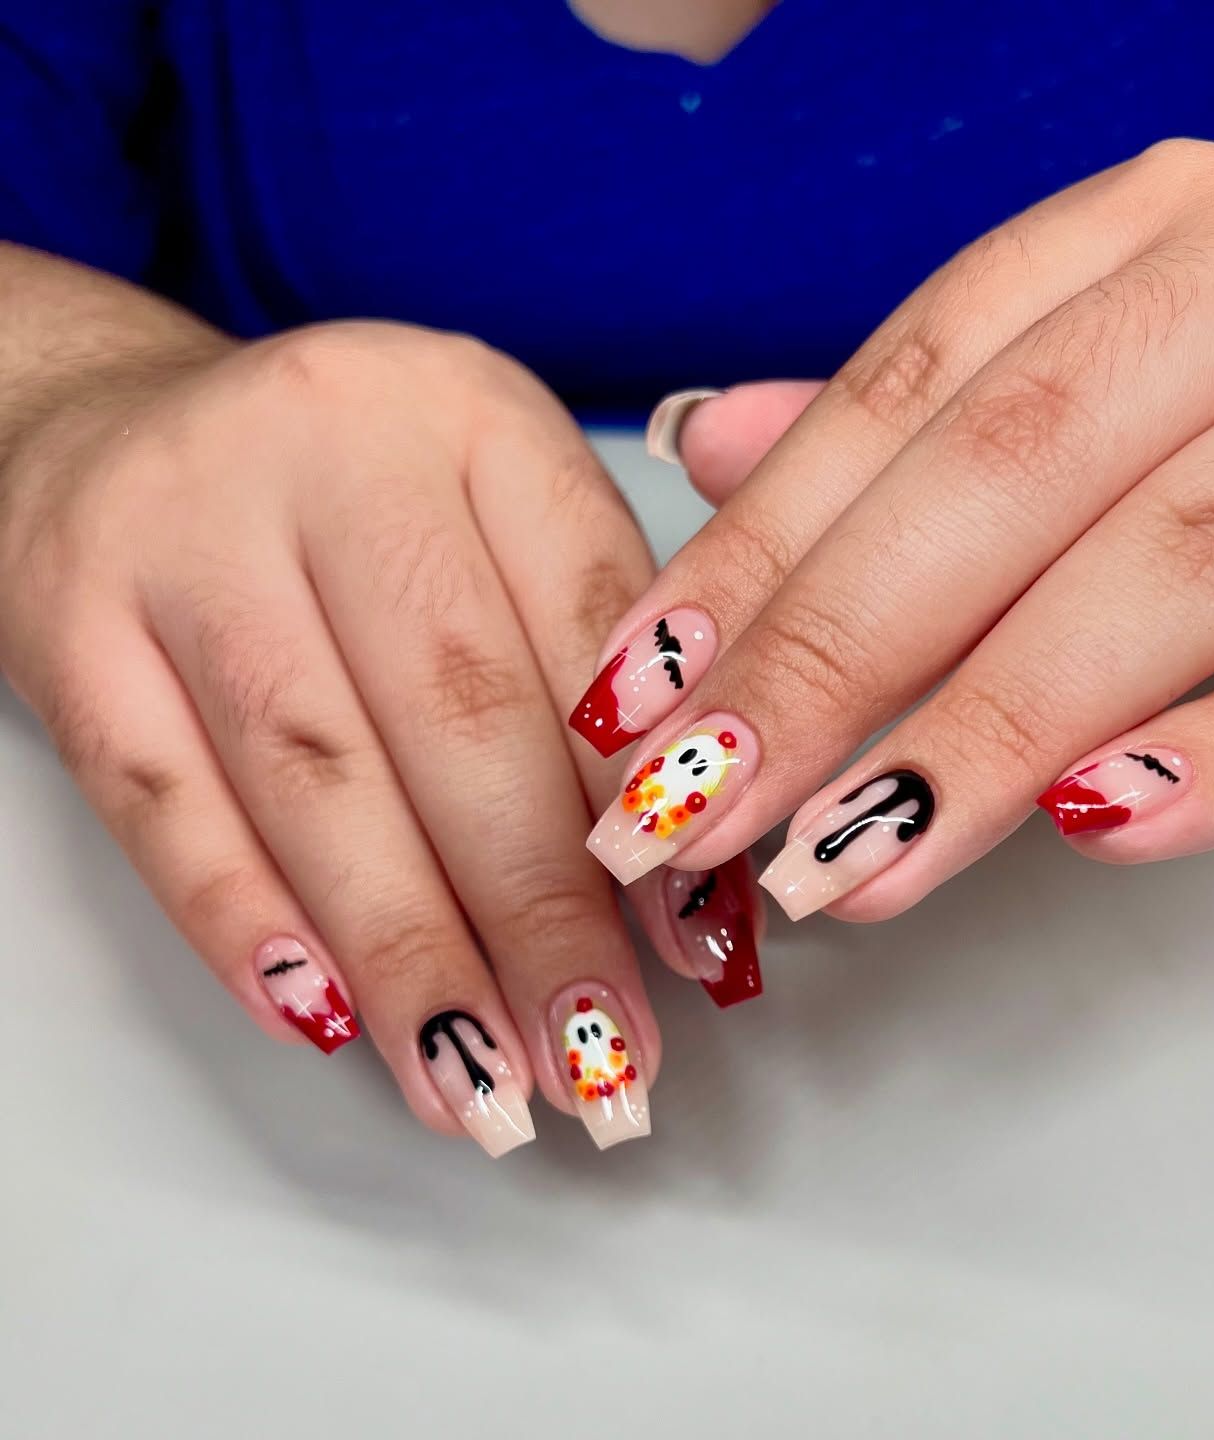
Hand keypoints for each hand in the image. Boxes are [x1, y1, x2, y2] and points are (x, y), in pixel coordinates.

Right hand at [0, 314, 769, 1154]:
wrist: (119, 426)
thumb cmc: (353, 503)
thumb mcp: (492, 520)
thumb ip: (593, 672)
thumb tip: (683, 895)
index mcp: (477, 412)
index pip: (590, 618)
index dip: (646, 799)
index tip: (693, 949)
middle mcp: (334, 441)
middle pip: (459, 711)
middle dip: (542, 914)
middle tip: (602, 1060)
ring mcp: (185, 525)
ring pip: (318, 774)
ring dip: (412, 955)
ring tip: (487, 1087)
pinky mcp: (69, 616)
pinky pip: (163, 799)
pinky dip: (251, 926)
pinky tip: (332, 1024)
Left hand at [573, 140, 1213, 922]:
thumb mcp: (1077, 360)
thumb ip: (899, 422)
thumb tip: (697, 446)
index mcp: (1137, 233)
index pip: (902, 392)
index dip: (752, 550)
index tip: (636, 694)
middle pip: (1007, 477)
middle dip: (830, 658)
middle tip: (695, 806)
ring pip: (1170, 569)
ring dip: (984, 732)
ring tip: (840, 865)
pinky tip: (1091, 828)